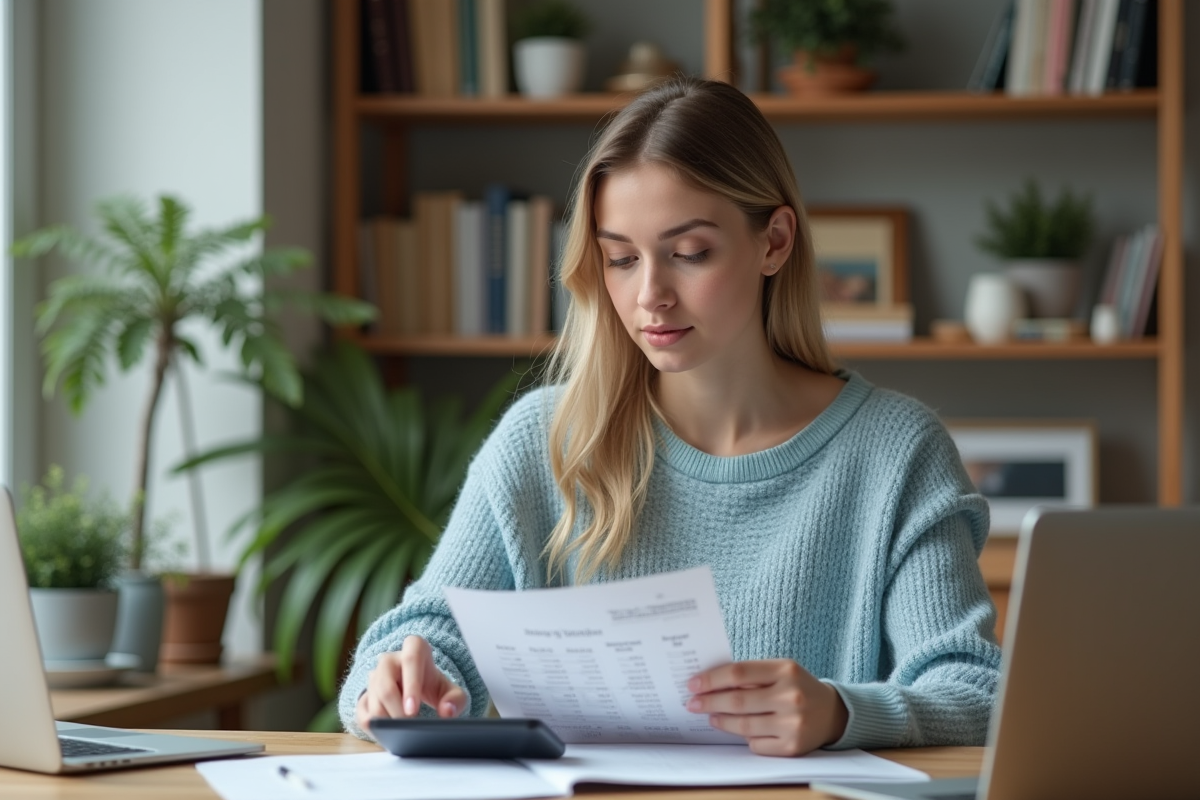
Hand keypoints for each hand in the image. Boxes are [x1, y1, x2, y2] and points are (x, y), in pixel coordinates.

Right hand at [355, 635, 466, 732]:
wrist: (416, 689)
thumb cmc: (433, 686)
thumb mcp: (451, 691)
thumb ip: (456, 699)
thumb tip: (447, 711)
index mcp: (414, 648)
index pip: (410, 660)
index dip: (411, 686)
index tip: (413, 711)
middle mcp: (390, 659)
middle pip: (385, 686)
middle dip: (396, 711)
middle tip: (409, 727)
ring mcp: (373, 676)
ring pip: (373, 702)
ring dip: (387, 721)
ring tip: (402, 731)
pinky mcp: (364, 695)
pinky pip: (363, 714)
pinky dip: (375, 728)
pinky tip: (389, 732)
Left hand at [686, 659, 847, 756]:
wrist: (832, 713)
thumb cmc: (797, 687)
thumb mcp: (779, 671)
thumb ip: (750, 675)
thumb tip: (710, 684)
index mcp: (786, 670)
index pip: (738, 673)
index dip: (711, 679)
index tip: (692, 684)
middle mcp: (791, 696)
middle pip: (737, 701)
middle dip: (709, 702)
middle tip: (693, 703)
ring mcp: (793, 724)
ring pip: (743, 725)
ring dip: (721, 721)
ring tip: (711, 716)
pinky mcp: (793, 747)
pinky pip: (756, 744)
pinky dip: (744, 737)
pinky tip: (739, 730)